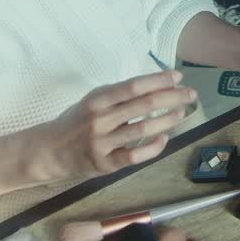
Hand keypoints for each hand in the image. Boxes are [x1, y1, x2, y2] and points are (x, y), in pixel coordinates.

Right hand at [29, 70, 196, 181]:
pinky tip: (165, 138)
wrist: (48, 151)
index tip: (178, 76)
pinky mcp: (105, 164)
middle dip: (173, 97)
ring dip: (168, 120)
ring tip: (181, 112)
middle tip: (191, 94)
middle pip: (144, 105)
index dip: (159, 80)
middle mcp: (100, 119)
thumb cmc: (76, 121)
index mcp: (97, 99)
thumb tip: (156, 85)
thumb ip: (119, 95)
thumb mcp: (92, 101)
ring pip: (144, 129)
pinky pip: (136, 155)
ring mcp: (102, 143)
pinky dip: (154, 146)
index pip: (134, 86)